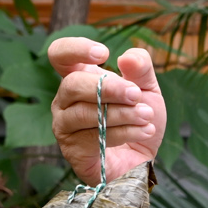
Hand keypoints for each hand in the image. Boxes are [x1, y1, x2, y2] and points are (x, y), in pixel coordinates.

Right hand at [48, 37, 167, 183]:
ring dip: (122, 114)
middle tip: (136, 95)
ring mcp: (64, 125)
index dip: (76, 48)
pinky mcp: (72, 149)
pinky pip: (94, 136)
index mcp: (79, 77)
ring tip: (146, 116)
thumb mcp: (147, 89)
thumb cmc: (138, 120)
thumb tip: (127, 57)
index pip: (60, 54)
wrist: (142, 159)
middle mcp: (65, 100)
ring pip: (84, 113)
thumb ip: (141, 69)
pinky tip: (143, 131)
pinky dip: (124, 132)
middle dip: (110, 88)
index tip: (104, 53)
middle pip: (72, 84)